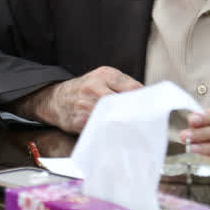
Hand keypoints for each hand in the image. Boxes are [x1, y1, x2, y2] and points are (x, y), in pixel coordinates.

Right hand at [18, 66, 143, 132]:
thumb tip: (146, 96)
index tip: (152, 108)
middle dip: (135, 113)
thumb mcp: (104, 77)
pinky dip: (111, 132)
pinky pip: (100, 128)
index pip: (131, 87)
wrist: (57, 99)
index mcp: (104, 74)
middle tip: (146, 122)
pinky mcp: (80, 121)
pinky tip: (118, 134)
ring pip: (112, 117)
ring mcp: (86, 105)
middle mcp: (94, 88)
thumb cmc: (85, 88)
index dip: (144, 99)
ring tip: (134, 130)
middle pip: (122, 103)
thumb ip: (124, 84)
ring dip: (125, 124)